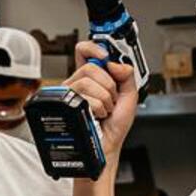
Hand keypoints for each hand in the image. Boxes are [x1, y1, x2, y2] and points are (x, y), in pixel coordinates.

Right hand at [65, 39, 137, 167]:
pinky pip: (85, 97)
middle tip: (110, 100)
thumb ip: (127, 75)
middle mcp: (77, 83)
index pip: (84, 51)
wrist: (107, 146)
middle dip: (109, 85)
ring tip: (104, 110)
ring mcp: (69, 94)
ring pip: (87, 82)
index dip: (93, 48)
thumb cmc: (114, 126)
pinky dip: (99, 108)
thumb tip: (114, 63)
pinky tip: (97, 116)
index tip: (105, 57)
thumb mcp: (129, 96)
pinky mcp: (66, 106)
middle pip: (90, 67)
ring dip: (105, 99)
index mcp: (92, 78)